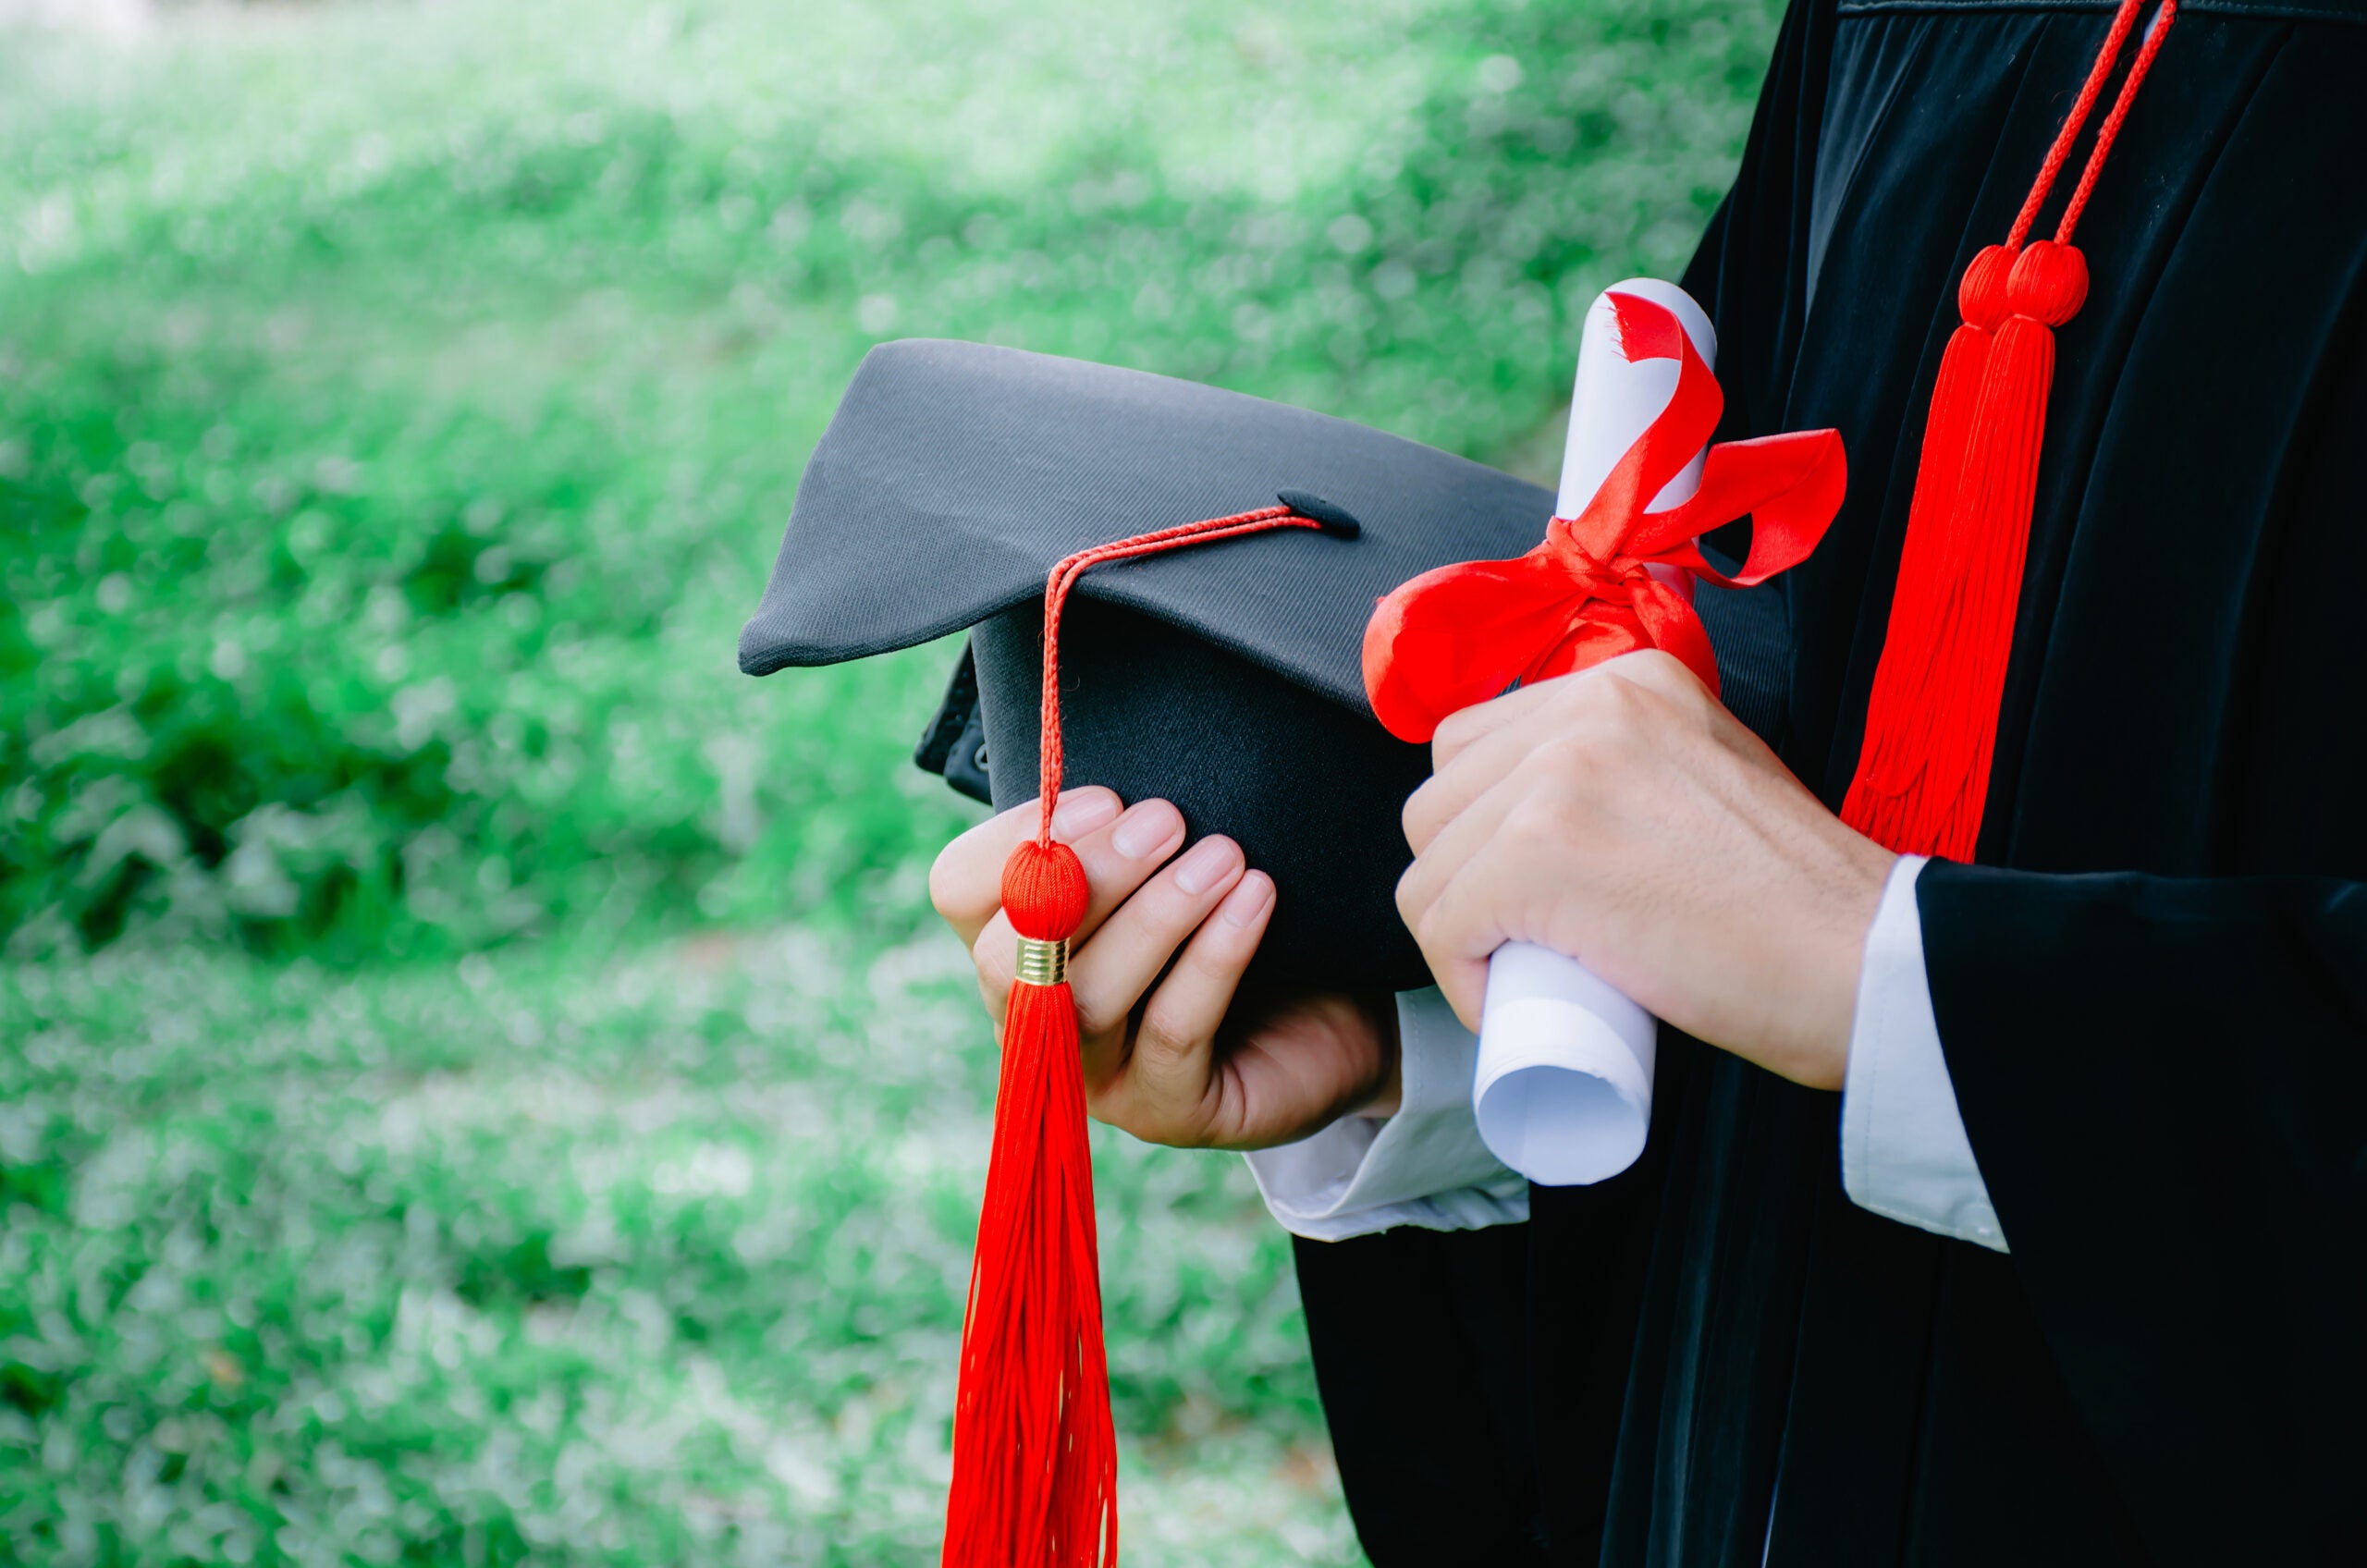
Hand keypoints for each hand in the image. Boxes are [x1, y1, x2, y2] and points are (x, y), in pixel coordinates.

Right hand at [930, 787, 1401, 1148]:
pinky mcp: (1166, 1111)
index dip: (1015, 840)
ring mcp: (1092, 1076)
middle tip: (1167, 820)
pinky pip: (1174, 1032)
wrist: (1336, 1016)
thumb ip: (1124, 831)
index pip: (960, 890)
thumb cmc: (1233, 922)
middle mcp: (1032, 1018)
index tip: (1105, 797)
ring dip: (1156, 916)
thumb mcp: (1169, 864)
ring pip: (1087, 1000)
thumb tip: (1111, 791)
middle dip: (1087, 881)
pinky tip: (1254, 899)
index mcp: (1013, 944)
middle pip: (1008, 956)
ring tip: (1225, 856)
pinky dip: (1213, 958)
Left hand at [1396, 650, 1895, 1089]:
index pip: (1479, 745)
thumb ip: (1642, 766)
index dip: (1479, 831)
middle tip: (1517, 938)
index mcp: (1629, 681)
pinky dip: (1461, 980)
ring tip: (1516, 974)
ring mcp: (1559, 777)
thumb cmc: (1803, 901)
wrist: (1864, 959)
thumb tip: (1560, 821)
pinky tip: (1501, 1005)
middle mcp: (1588, 707)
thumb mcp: (1714, 774)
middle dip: (1459, 878)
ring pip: (1429, 865)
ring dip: (1455, 931)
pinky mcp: (1539, 855)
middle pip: (1440, 800)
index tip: (1517, 892)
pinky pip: (1442, 924)